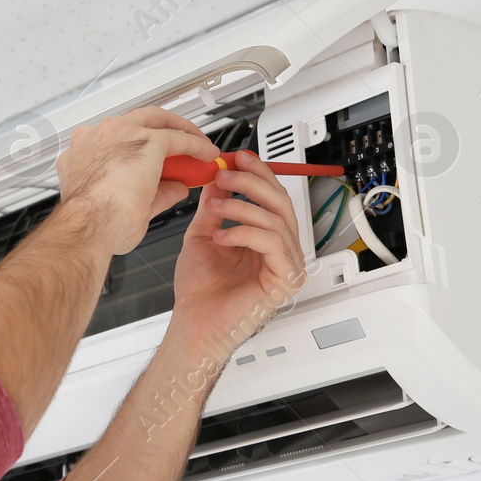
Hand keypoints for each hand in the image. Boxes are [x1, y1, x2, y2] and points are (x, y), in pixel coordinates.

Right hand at [54, 107, 218, 254]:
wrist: (89, 225)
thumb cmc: (92, 221)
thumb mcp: (118, 206)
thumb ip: (152, 193)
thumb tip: (174, 189)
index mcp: (83, 153)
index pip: (114, 140)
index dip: (134, 145)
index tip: (148, 156)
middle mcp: (97, 137)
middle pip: (136, 121)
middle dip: (160, 129)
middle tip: (177, 143)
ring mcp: (119, 134)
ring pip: (156, 121)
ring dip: (177, 132)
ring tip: (195, 145)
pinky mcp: (146, 141)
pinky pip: (177, 137)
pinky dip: (195, 145)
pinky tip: (206, 153)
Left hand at [169, 149, 307, 359]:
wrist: (193, 323)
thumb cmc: (200, 289)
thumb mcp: (203, 235)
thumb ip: (214, 207)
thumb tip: (218, 177)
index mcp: (267, 238)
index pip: (273, 196)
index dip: (259, 173)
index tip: (238, 157)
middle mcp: (281, 249)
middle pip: (281, 202)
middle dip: (252, 182)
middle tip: (226, 175)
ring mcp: (287, 264)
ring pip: (276, 219)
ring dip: (241, 207)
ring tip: (215, 209)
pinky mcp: (286, 280)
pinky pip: (273, 244)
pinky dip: (245, 234)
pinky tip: (223, 237)